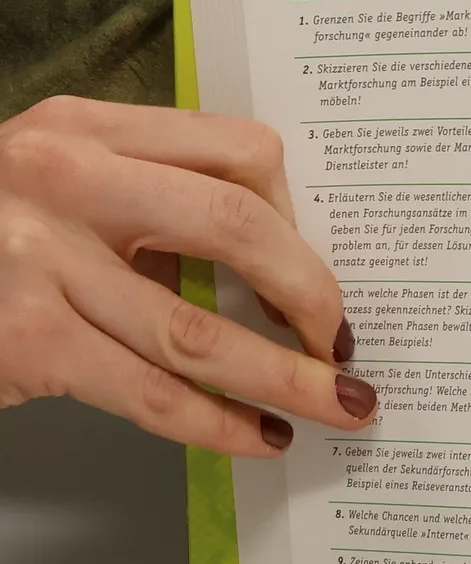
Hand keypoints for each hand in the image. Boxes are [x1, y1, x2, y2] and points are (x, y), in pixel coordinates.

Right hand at [0, 96, 377, 453]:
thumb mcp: (57, 187)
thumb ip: (149, 198)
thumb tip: (279, 268)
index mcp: (85, 127)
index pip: (239, 151)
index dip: (301, 218)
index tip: (320, 269)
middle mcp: (62, 176)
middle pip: (240, 228)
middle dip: (314, 297)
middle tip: (345, 345)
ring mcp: (37, 257)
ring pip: (202, 331)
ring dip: (288, 378)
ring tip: (339, 405)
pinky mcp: (24, 337)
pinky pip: (151, 391)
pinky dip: (220, 422)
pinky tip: (260, 435)